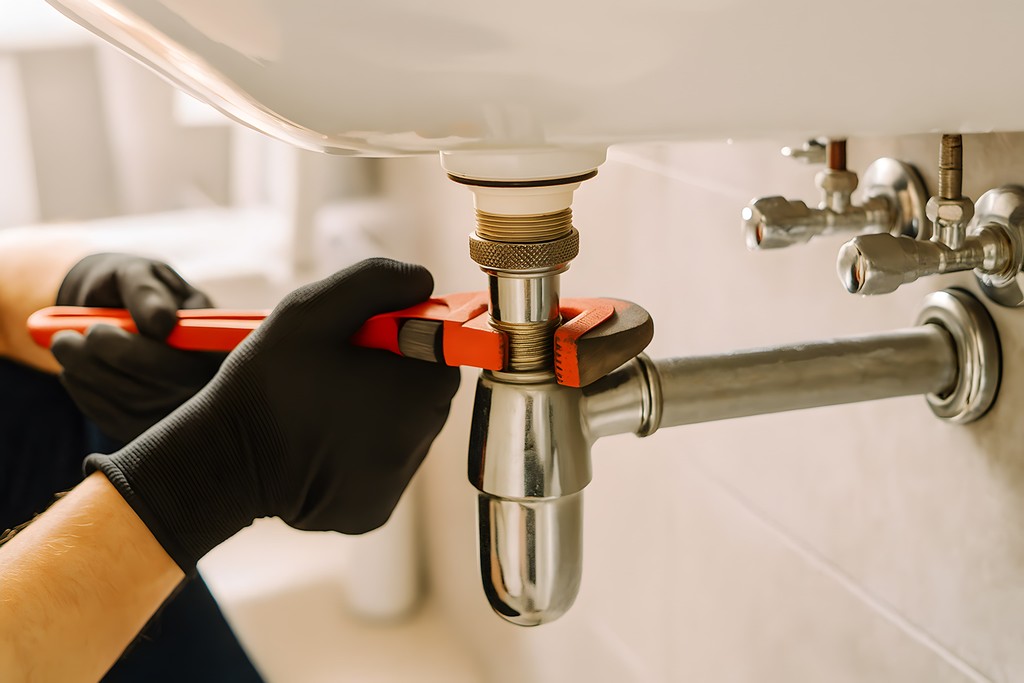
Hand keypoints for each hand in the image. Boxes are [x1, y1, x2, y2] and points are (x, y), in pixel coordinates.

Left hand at [50, 254, 224, 441]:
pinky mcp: (152, 427)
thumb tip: (162, 324)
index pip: (182, 363)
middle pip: (149, 389)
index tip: (94, 331)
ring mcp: (182, 411)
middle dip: (96, 362)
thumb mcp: (140, 273)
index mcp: (217, 342)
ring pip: (126, 403)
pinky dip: (85, 392)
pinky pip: (113, 418)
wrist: (120, 306)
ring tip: (64, 346)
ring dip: (84, 374)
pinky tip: (76, 370)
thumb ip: (147, 291)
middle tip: (63, 339)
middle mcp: (209, 383)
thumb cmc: (134, 288)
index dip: (132, 351)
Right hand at [84, 258, 461, 570]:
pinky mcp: (373, 511)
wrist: (223, 459)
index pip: (443, 352)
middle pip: (427, 395)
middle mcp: (418, 444)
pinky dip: (360, 454)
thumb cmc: (267, 382)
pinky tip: (321, 443)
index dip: (408, 336)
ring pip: (405, 433)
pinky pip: (380, 470)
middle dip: (394, 375)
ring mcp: (397, 483)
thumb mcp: (312, 310)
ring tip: (323, 407)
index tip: (370, 336)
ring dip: (378, 415)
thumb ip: (376, 282)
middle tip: (339, 370)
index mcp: (418, 393)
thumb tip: (423, 281)